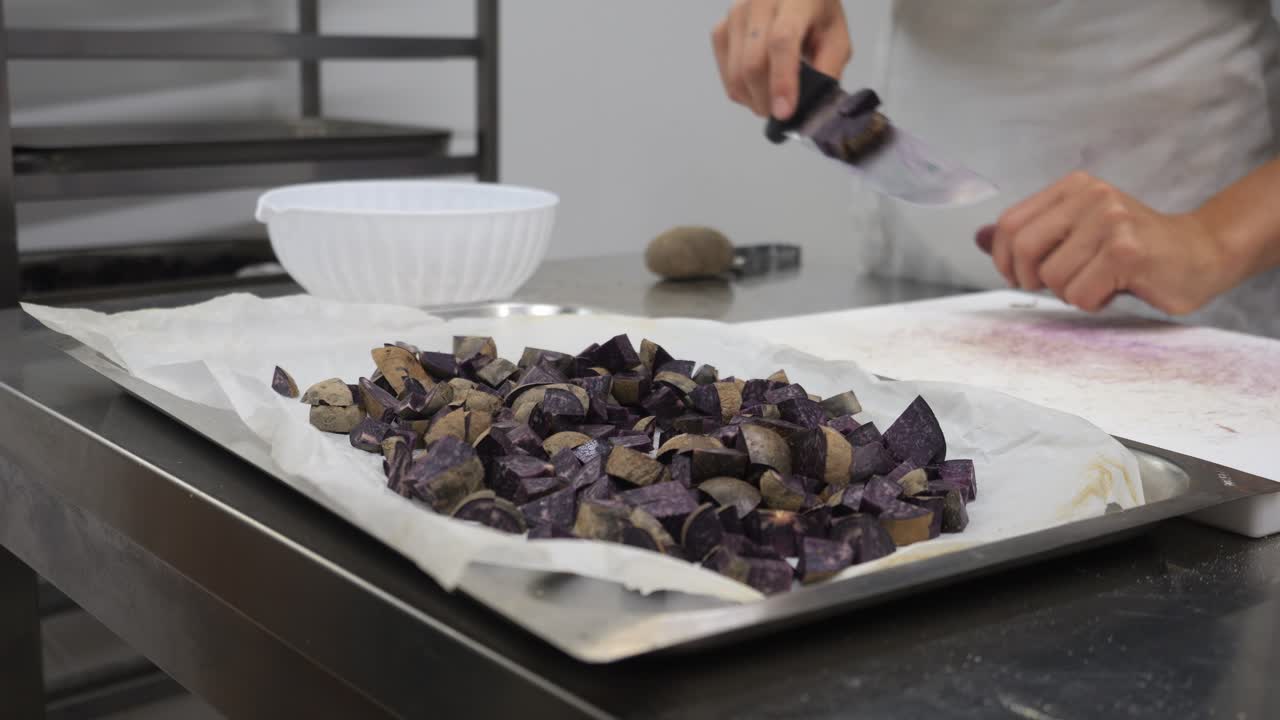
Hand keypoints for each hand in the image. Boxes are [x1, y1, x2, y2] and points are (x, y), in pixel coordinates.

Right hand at [711, 0, 851, 119]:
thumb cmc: (818, 14)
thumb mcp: (836, 37)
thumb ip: (828, 69)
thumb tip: (809, 107)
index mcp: (796, 0)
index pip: (781, 41)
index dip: (781, 81)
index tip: (784, 113)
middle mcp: (759, 2)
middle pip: (752, 63)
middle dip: (764, 99)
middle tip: (780, 114)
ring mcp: (735, 14)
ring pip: (735, 71)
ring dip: (752, 99)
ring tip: (770, 102)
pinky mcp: (721, 28)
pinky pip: (725, 72)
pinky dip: (740, 90)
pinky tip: (756, 89)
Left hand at [976, 172, 1244, 315]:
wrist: (1200, 253)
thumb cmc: (1133, 249)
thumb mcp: (1077, 233)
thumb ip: (1030, 234)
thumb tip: (977, 237)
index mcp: (1074, 187)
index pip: (1009, 224)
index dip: (1003, 259)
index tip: (1019, 277)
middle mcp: (1091, 196)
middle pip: (1022, 248)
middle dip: (1030, 279)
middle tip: (1054, 286)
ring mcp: (1111, 221)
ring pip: (1052, 278)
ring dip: (1068, 293)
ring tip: (1097, 281)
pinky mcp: (1126, 251)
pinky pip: (1079, 294)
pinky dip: (1091, 302)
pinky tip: (1115, 288)